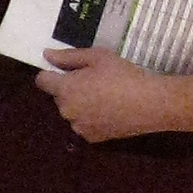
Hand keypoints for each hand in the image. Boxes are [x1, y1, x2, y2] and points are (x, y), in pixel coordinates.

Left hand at [34, 45, 180, 141]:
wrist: (150, 104)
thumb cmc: (123, 75)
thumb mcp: (97, 57)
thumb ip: (68, 56)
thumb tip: (46, 54)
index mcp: (65, 89)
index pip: (42, 81)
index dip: (51, 73)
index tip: (66, 70)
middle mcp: (66, 111)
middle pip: (59, 96)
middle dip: (70, 88)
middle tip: (95, 80)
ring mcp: (78, 127)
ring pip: (72, 111)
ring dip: (80, 104)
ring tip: (105, 96)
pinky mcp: (92, 138)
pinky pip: (84, 124)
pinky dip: (91, 118)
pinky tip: (110, 110)